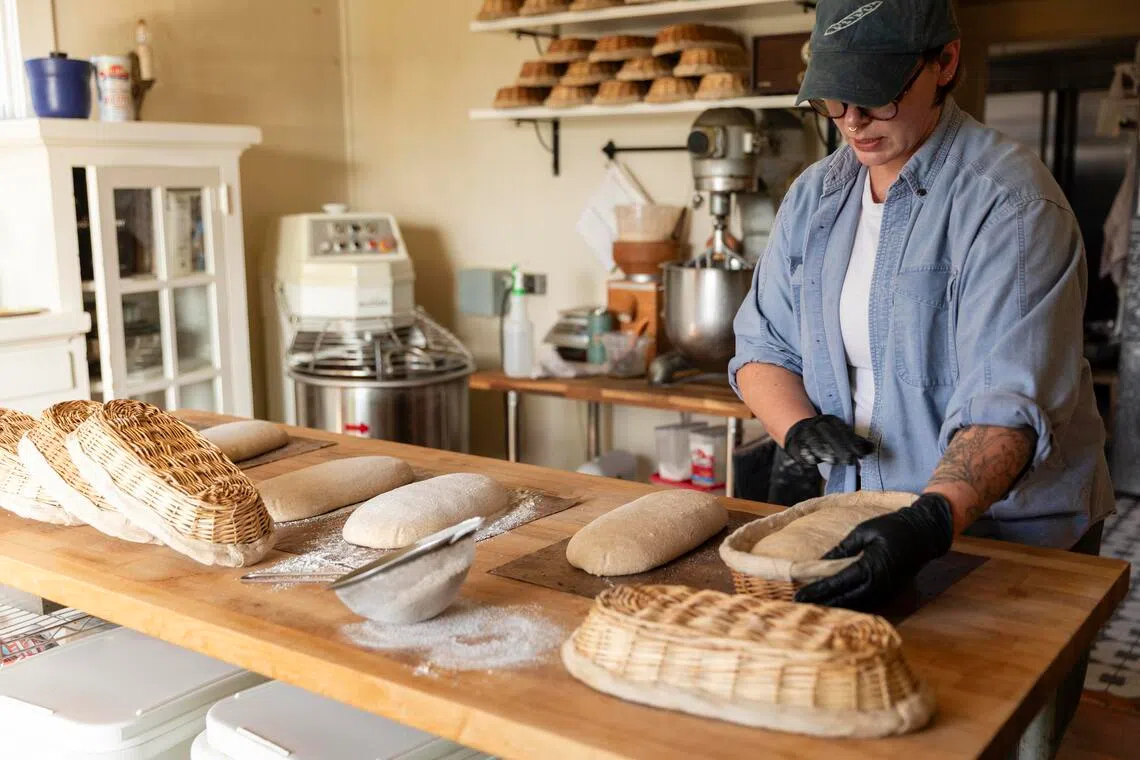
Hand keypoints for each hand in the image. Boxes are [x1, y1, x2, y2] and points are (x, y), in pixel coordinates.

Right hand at [783, 415, 872, 466]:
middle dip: (840, 448)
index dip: (853, 442)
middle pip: (829, 435)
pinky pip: (802, 450)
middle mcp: (818, 424)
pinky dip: (809, 455)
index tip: (861, 454)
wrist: (800, 433)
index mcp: (831, 421)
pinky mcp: (796, 444)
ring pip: (815, 442)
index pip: (843, 430)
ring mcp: (805, 434)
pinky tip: (815, 460)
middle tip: (849, 461)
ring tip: (833, 461)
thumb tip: (872, 449)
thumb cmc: (827, 437)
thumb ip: (855, 442)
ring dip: (824, 452)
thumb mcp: (840, 434)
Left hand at [793, 493, 954, 610]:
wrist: (925, 533)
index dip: (817, 591)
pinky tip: (835, 603)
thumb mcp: (864, 531)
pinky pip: (866, 601)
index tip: (798, 597)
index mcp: (871, 567)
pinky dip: (849, 603)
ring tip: (813, 606)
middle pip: (845, 599)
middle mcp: (879, 584)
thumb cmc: (893, 527)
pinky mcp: (890, 591)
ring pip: (856, 604)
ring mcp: (886, 591)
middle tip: (799, 606)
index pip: (838, 583)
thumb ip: (842, 548)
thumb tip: (820, 562)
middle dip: (822, 603)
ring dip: (835, 606)